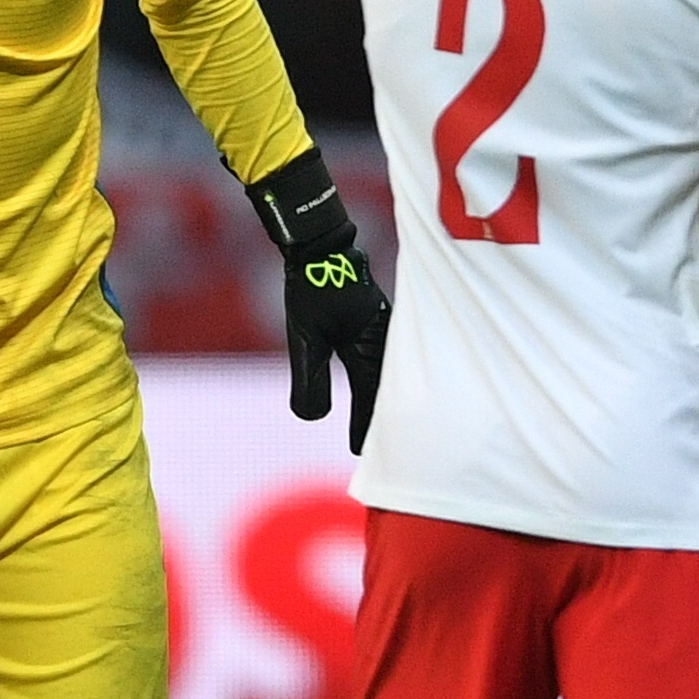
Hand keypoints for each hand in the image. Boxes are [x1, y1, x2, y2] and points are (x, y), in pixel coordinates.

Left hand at [245, 152, 387, 451]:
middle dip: (387, 420)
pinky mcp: (384, 325)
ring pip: (394, 375)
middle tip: (385, 450)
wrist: (322, 244)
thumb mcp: (304, 335)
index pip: (372, 398)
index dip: (366, 426)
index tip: (362, 454)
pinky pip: (393, 359)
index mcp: (371, 346)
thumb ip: (309, 377)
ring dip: (391, 399)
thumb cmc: (313, 286)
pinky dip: (389, 380)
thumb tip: (313, 419)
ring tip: (387, 428)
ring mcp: (389, 331)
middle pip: (393, 390)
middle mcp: (387, 340)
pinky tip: (386, 391)